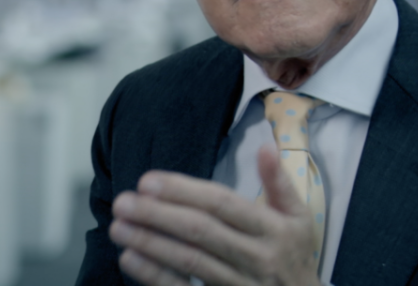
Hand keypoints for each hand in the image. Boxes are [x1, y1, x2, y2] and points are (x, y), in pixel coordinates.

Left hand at [108, 146, 321, 285]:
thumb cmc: (294, 256)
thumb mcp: (298, 219)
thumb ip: (279, 182)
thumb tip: (266, 145)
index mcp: (275, 229)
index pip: (222, 205)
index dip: (183, 191)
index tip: (147, 181)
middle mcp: (259, 258)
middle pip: (201, 232)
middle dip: (158, 215)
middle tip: (123, 201)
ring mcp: (241, 285)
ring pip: (190, 261)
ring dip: (150, 243)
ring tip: (118, 227)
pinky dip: (155, 276)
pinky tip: (130, 258)